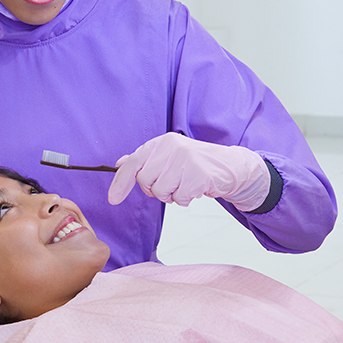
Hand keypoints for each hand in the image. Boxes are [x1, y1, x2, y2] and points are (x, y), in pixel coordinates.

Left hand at [107, 132, 269, 210]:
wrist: (230, 166)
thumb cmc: (196, 163)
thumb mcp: (168, 156)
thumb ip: (145, 160)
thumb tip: (120, 164)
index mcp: (161, 142)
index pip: (133, 163)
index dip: (120, 183)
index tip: (112, 199)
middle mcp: (171, 147)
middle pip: (145, 181)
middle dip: (155, 190)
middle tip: (171, 184)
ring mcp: (185, 160)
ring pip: (161, 191)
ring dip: (172, 196)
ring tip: (184, 185)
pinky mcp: (198, 174)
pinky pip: (180, 198)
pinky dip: (185, 199)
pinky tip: (195, 189)